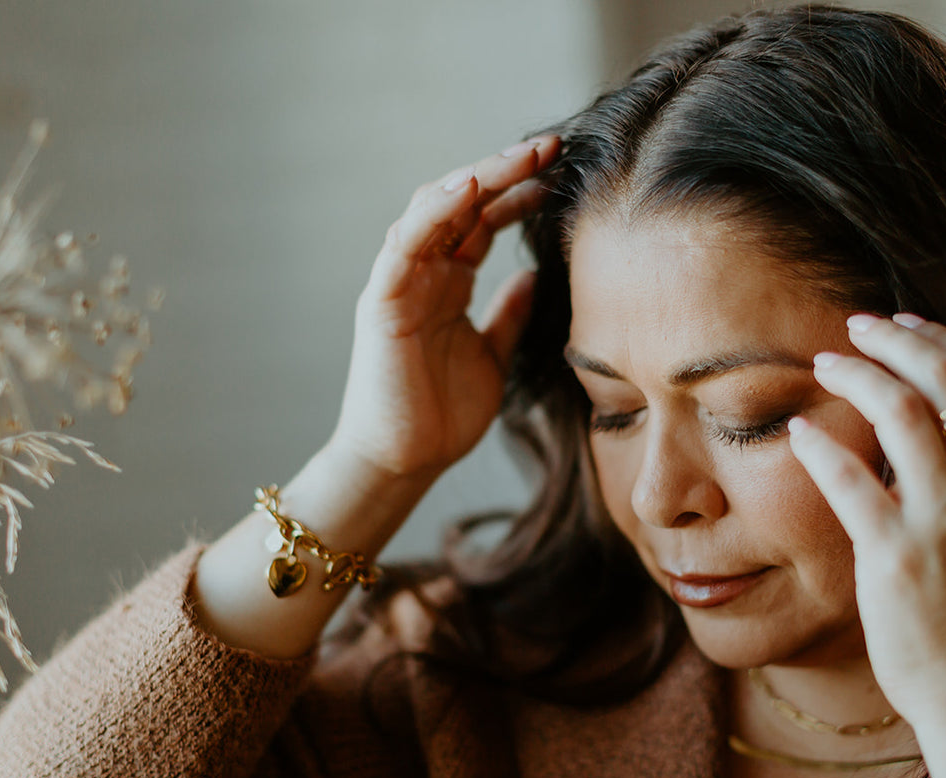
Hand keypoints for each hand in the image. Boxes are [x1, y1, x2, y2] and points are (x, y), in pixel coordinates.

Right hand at [329, 135, 559, 482]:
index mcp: (447, 284)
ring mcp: (400, 282)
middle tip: (553, 147)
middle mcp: (422, 273)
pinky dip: (435, 213)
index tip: (563, 172)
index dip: (520, 192)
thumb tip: (532, 276)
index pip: (483, 221)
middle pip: (462, 204)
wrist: (404, 463)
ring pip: (434, 209)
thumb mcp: (493, 356)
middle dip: (506, 171)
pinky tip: (470, 189)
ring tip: (522, 156)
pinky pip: (405, 243)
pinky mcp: (382, 300)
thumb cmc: (442, 416)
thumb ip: (508, 314)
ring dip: (477, 178)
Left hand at [786, 312, 945, 731]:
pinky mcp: (895, 557)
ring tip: (823, 364)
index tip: (906, 327)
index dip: (943, 342)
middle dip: (896, 341)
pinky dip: (822, 444)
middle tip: (855, 327)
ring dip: (856, 375)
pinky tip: (799, 430)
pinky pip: (850, 479)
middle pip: (945, 380)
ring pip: (899, 412)